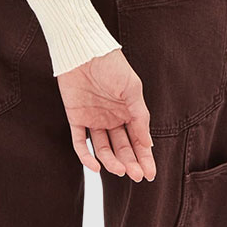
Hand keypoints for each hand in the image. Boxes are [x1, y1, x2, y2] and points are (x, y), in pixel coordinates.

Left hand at [57, 49, 155, 180]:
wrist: (84, 51)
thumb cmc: (111, 65)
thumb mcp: (132, 89)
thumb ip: (140, 117)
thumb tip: (148, 144)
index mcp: (127, 111)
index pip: (137, 140)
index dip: (144, 158)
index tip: (150, 174)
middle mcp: (111, 118)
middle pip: (122, 147)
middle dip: (130, 163)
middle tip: (137, 176)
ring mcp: (93, 119)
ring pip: (103, 148)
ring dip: (112, 161)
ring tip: (120, 170)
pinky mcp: (76, 118)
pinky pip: (80, 142)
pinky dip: (87, 157)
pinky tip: (96, 166)